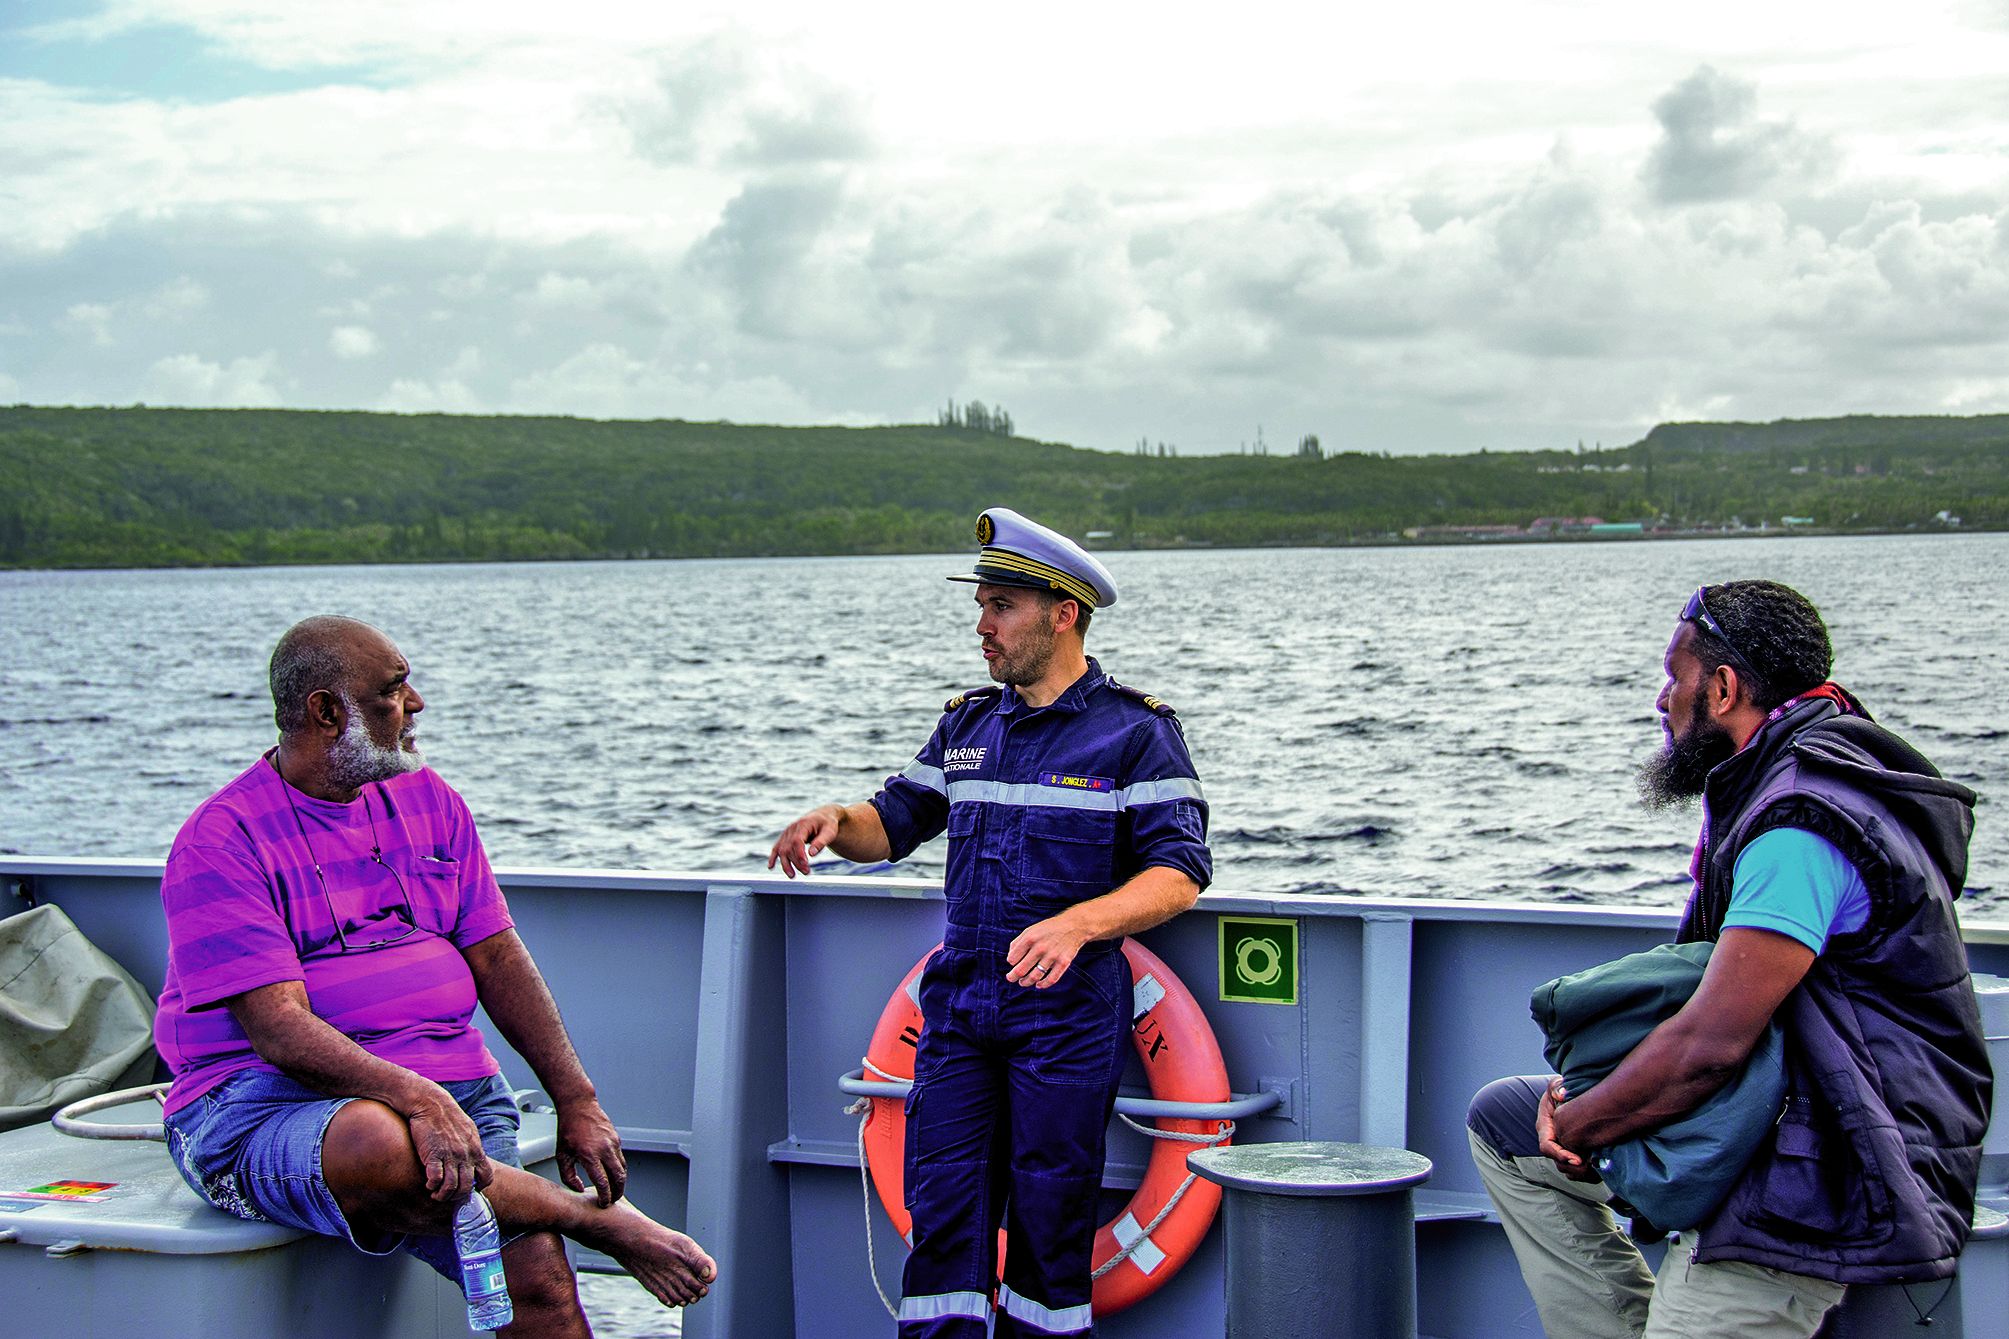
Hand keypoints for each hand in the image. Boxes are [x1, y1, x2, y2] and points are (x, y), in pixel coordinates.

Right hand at [405, 1083, 491, 1201]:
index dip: (479, 1187)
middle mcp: (465, 1154)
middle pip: (466, 1187)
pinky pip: (436, 1178)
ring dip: (443, 1195)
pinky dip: (432, 1186)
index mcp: (476, 1149)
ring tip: (436, 1194)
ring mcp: (450, 1155)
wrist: (430, 1103)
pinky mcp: (433, 1154)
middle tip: (448, 1196)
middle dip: (457, 1197)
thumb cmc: (448, 1116)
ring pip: (451, 1187)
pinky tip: (429, 1184)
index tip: (469, 1190)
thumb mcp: (467, 1130)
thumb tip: (473, 1158)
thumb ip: (471, 1146)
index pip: (486, 1176)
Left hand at [557, 1096, 626, 1206]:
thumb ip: (568, 1177)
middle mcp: (604, 1149)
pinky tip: (613, 1174)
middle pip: (619, 1178)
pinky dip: (619, 1169)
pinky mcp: (616, 1139)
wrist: (578, 1106)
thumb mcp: (562, 1155)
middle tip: (612, 1201)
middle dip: (617, 1193)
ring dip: (620, 1182)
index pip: (602, 1182)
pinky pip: (621, 1158)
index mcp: (589, 1155)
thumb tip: (580, 1189)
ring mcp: (612, 1143)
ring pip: (623, 1169)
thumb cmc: (568, 1129)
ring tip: (614, 1190)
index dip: (604, 1196)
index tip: (603, 1203)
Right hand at [768, 807, 838, 877]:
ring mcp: (787, 833)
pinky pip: (777, 848)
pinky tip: (771, 867)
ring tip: (792, 876)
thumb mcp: (829, 832)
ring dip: (786, 864)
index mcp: (803, 824)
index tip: (806, 864)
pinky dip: (773, 857)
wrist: (822, 817)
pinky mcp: (785, 838)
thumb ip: (821, 842)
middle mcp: (792, 828)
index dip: (799, 853)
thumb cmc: (827, 824)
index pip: (797, 840)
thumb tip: (811, 854)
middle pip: (789, 847)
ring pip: (782, 850)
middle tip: (807, 872)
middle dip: (796, 862)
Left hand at [1005, 914, 1090, 988]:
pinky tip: (1038, 985)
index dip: (1011, 963)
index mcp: (1030, 938)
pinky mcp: (1063, 963)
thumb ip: (1017, 942)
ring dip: (1026, 982)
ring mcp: (1052, 956)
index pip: (1013, 958)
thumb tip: (1010, 958)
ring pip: (1034, 976)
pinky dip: (1043, 985)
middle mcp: (1040, 948)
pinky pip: (1051, 979)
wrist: (1073, 926)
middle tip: (1011, 978)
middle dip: (1013, 977)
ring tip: (1023, 982)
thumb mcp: (1030, 930)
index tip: (1013, 964)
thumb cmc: (1049, 929)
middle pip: (1021, 970)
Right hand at [1537, 1076, 1597, 1181]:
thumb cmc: (1562, 1089)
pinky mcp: (1572, 1152)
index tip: (1578, 1158)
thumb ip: (1557, 1088)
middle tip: (1592, 1166)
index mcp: (1545, 1127)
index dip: (1561, 1155)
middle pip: (1558, 1163)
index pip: (1547, 1147)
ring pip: (1567, 1170)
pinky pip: (1577, 1170)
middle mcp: (1551, 1140)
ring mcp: (1561, 1148)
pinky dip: (1587, 1174)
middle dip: (1574, 1168)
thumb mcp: (1557, 1084)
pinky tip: (1600, 1169)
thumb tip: (1562, 1095)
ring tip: (1598, 1169)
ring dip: (1582, 1173)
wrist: (1569, 1094)